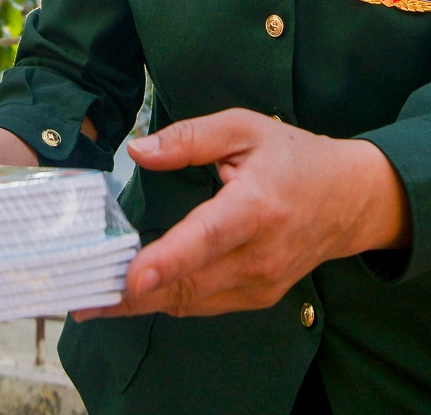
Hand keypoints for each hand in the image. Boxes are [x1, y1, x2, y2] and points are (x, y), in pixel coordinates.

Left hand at [80, 110, 406, 318]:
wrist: (350, 200)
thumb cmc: (295, 158)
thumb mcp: (244, 128)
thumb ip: (189, 138)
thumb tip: (138, 149)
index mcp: (257, 206)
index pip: (207, 238)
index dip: (168, 261)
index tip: (132, 277)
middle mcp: (260, 254)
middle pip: (188, 283)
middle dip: (131, 294)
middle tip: (80, 295)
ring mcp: (261, 282)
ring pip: (190, 301)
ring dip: (141, 303)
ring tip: (93, 298)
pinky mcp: (257, 297)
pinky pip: (203, 303)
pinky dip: (167, 299)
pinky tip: (135, 292)